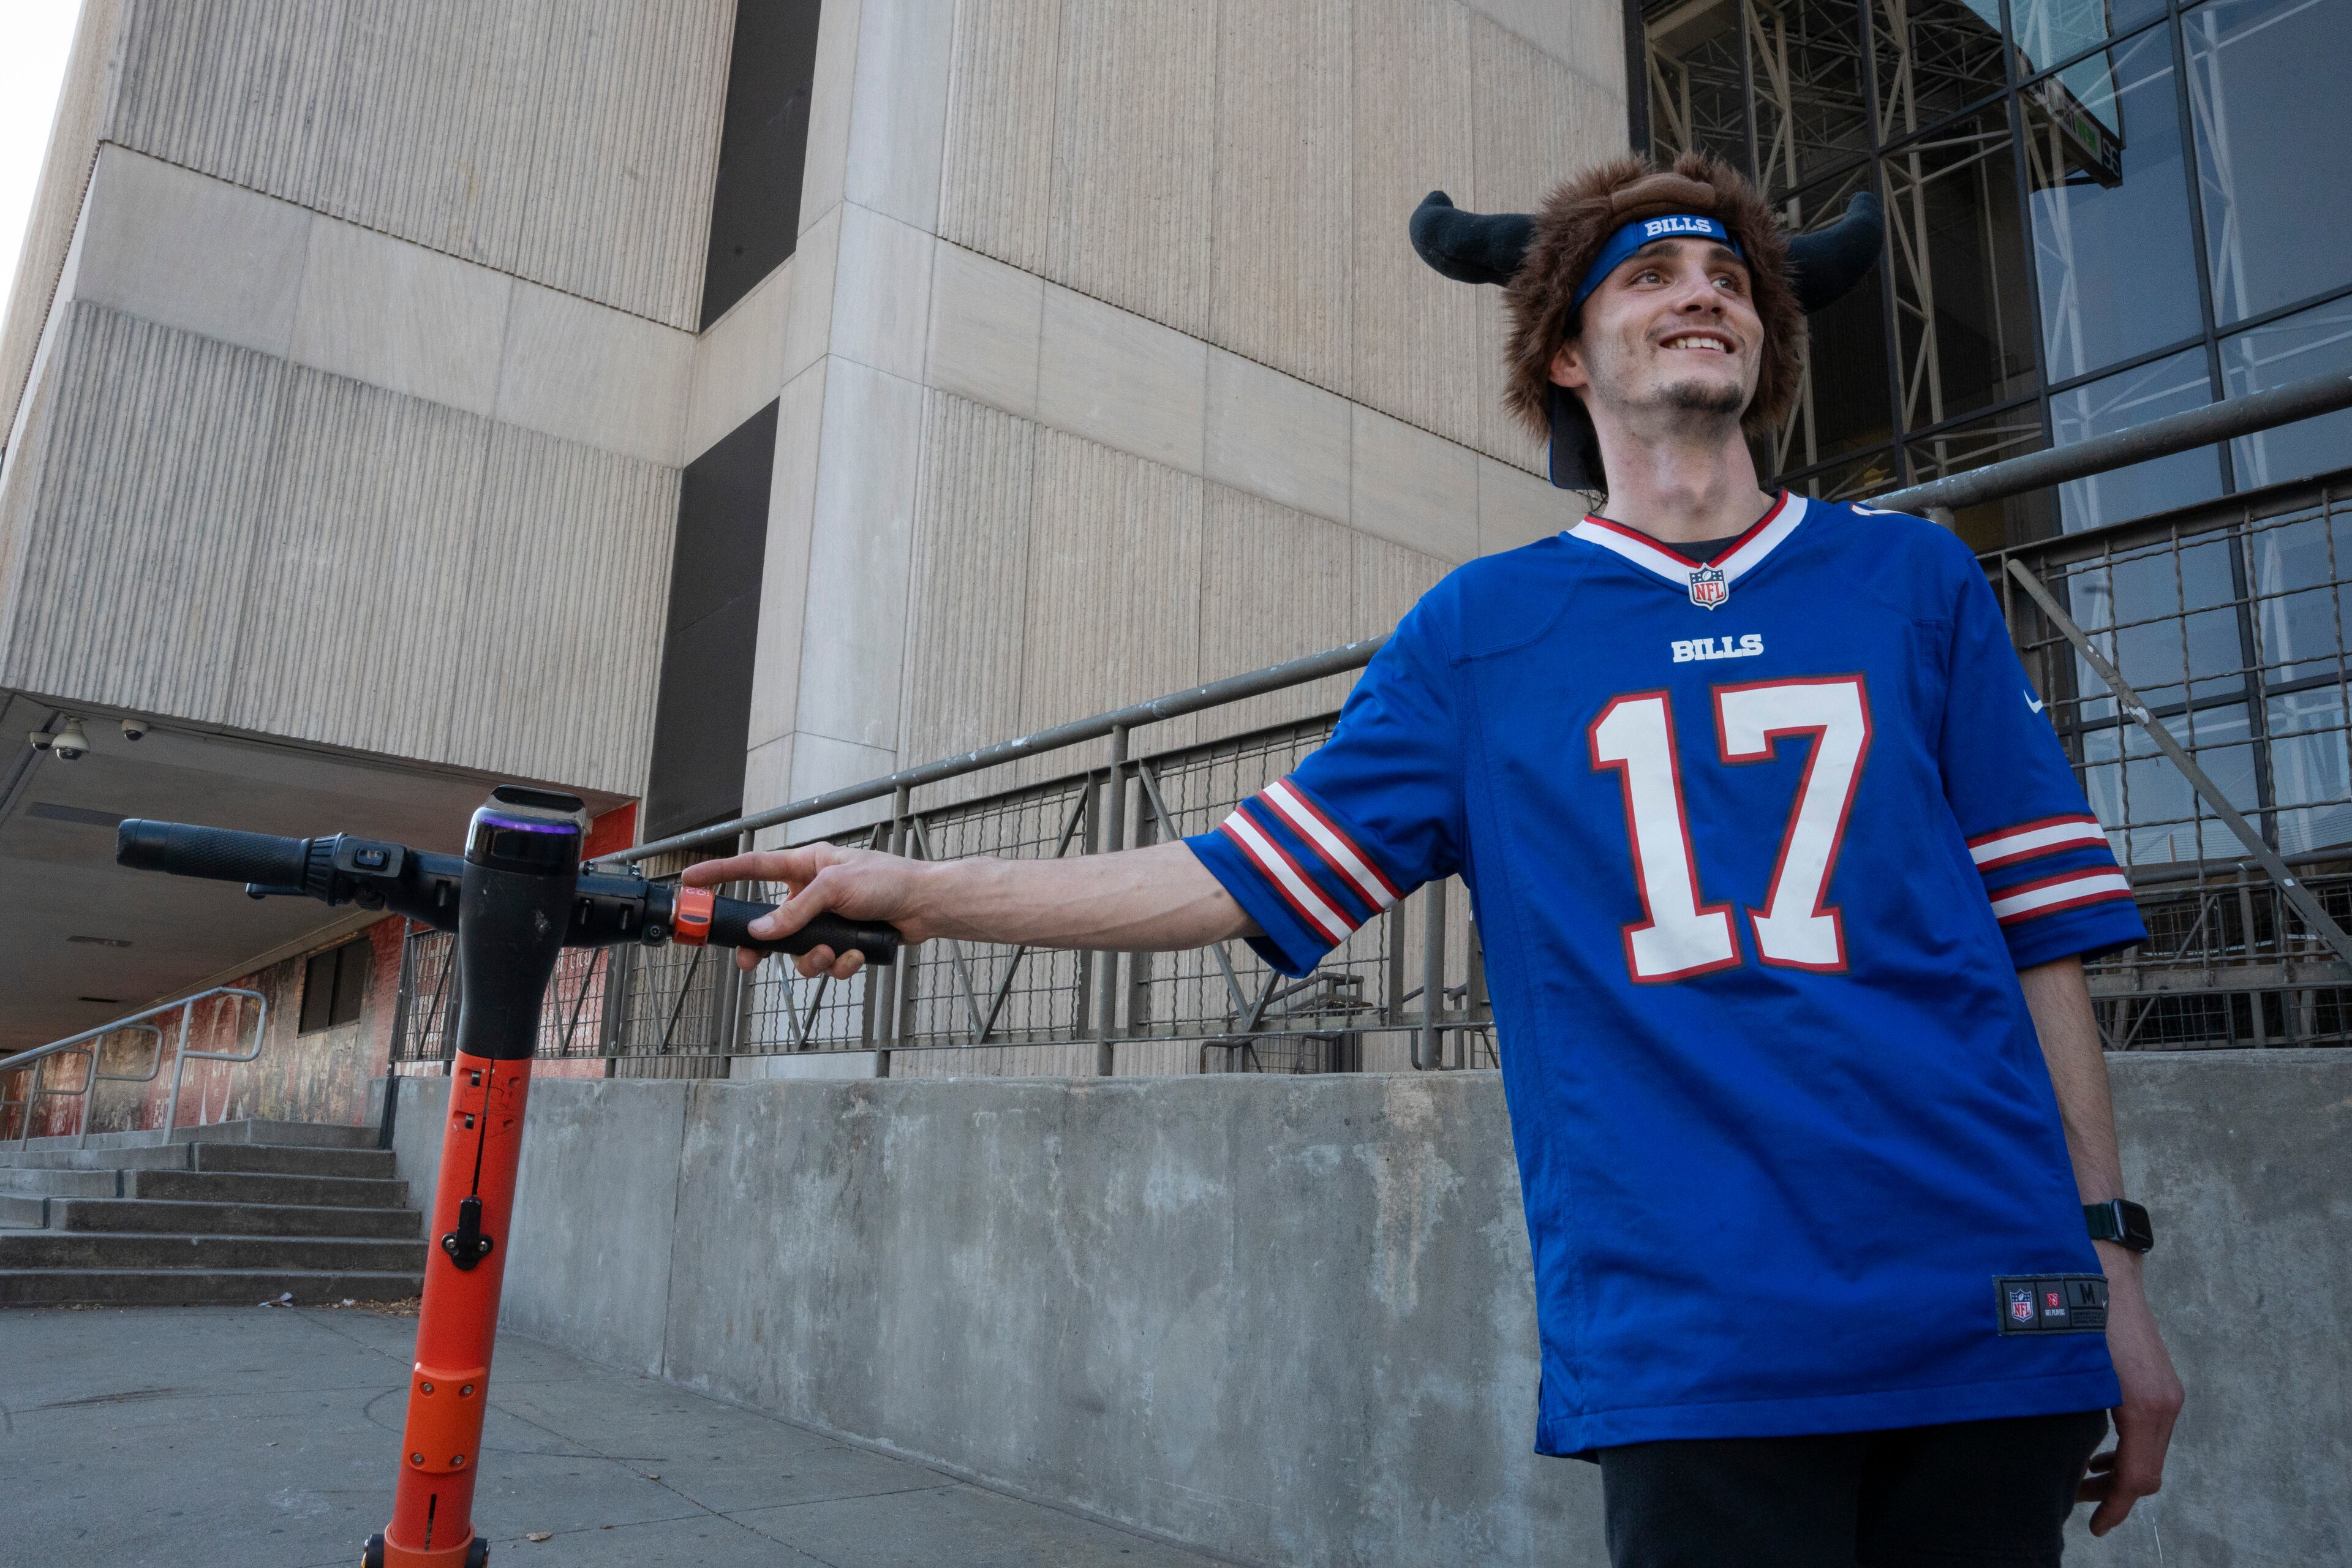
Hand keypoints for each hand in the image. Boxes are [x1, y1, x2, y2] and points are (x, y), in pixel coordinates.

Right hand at [683, 844, 934, 980]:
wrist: (927, 905)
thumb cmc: (888, 880)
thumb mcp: (835, 888)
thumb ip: (794, 911)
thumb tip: (761, 932)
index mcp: (807, 866)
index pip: (753, 866)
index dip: (720, 873)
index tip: (691, 880)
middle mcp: (813, 893)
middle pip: (771, 924)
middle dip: (765, 947)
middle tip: (749, 962)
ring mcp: (828, 920)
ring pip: (799, 951)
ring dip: (814, 958)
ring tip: (834, 952)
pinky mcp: (845, 941)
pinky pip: (828, 962)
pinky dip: (841, 964)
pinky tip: (856, 956)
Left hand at [2079, 1250, 2182, 1535]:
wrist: (2102, 1263)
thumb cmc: (2076, 1313)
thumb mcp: (2072, 1373)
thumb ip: (2071, 1417)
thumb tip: (2056, 1457)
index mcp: (2146, 1406)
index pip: (2137, 1479)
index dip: (2113, 1508)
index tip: (2094, 1529)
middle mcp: (2165, 1402)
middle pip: (2146, 1471)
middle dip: (2113, 1494)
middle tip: (2078, 1504)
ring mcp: (2164, 1390)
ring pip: (2148, 1451)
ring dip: (2117, 1471)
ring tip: (2081, 1479)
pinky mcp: (2157, 1379)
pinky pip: (2146, 1430)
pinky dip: (2124, 1448)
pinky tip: (2096, 1447)